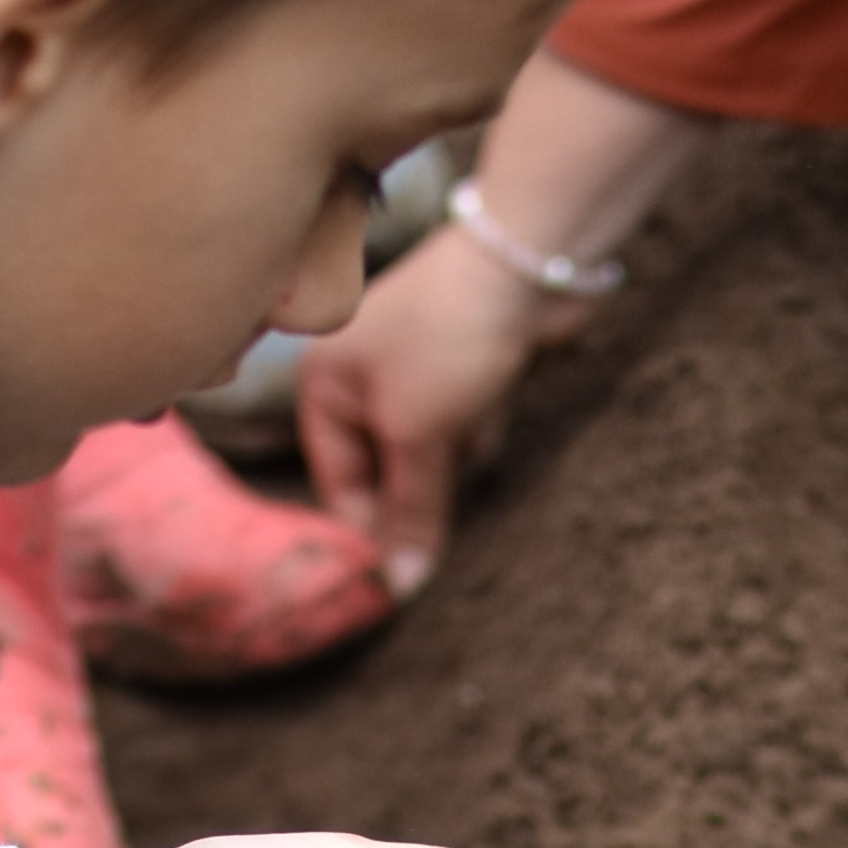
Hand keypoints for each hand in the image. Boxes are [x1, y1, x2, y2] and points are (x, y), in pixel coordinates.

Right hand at [295, 227, 570, 601]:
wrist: (523, 263)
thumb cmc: (450, 341)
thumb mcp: (419, 435)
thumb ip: (411, 511)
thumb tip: (401, 584)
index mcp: (325, 385)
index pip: (339, 481)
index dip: (370, 527)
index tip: (403, 574)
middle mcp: (359, 376)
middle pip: (386, 470)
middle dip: (419, 485)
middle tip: (445, 499)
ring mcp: (412, 370)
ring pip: (430, 451)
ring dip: (455, 452)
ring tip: (469, 415)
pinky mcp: (461, 367)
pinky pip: (464, 424)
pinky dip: (480, 424)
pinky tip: (495, 395)